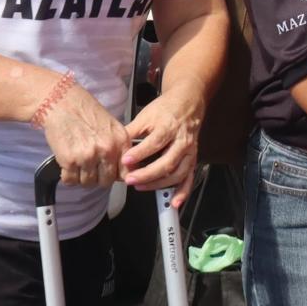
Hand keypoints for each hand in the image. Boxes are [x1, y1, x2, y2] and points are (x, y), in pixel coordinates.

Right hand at [40, 79, 128, 190]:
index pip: (125, 173)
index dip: (116, 176)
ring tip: (78, 163)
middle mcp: (106, 150)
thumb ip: (119, 148)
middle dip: (98, 178)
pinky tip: (68, 164)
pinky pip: (70, 180)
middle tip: (91, 168)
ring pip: (87, 183)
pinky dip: (68, 176)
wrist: (63, 103)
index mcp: (120, 141)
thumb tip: (123, 171)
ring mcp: (88, 156)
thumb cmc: (86, 113)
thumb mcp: (112, 127)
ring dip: (81, 177)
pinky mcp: (69, 161)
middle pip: (106, 181)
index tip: (109, 174)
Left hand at [122, 83, 203, 207]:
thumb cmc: (166, 110)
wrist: (187, 103)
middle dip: (147, 173)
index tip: (125, 161)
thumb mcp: (146, 116)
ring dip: (160, 184)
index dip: (139, 153)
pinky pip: (189, 178)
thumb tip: (114, 145)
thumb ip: (131, 132)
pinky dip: (183, 192)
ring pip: (178, 172)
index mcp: (169, 127)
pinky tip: (174, 202)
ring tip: (141, 187)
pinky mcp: (192, 159)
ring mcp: (188, 151)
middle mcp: (181, 140)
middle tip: (130, 179)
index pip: (155, 142)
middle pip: (167, 161)